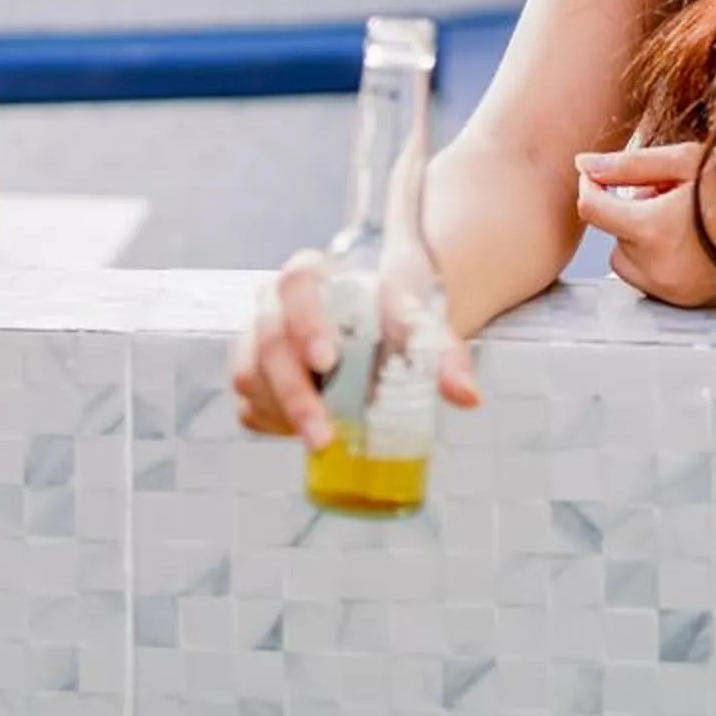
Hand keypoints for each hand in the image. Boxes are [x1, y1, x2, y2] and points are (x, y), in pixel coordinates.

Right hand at [228, 249, 479, 450]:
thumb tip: (467, 396)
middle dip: (294, 394)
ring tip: (323, 439)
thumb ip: (443, 354)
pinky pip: (248, 404)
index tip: (328, 360)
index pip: (296, 283)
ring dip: (283, 413)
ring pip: (250, 375)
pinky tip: (304, 433)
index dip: (305, 322)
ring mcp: (255, 339)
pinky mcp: (253, 374)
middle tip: (323, 436)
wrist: (373, 325)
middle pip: (268, 341)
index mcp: (310, 276)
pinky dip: (274, 424)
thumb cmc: (390, 319)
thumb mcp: (418, 328)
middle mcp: (272, 303)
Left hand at [575, 143, 715, 309]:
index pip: (591, 209)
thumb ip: (628, 165)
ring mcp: (673, 291)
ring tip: (680, 220)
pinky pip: (652, 280)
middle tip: (668, 197)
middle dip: (629, 216)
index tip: (602, 176)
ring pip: (628, 263)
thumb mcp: (685, 162)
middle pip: (613, 238)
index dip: (591, 186)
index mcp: (653, 231)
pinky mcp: (687, 303)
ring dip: (641, 241)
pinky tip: (690, 242)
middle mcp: (658, 269)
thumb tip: (582, 165)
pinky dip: (660, 261)